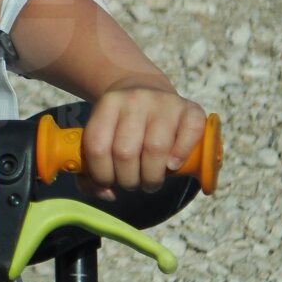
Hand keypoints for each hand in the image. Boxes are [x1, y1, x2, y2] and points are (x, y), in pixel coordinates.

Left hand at [78, 82, 205, 193]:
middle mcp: (135, 99)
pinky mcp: (190, 107)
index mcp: (107, 105)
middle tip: (133, 182)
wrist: (146, 87)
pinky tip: (172, 165)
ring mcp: (164, 102)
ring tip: (151, 181)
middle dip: (128, 180)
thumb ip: (91, 169)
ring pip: (156, 149)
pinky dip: (181, 155)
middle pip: (126, 153)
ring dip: (152, 177)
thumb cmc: (121, 124)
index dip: (101, 175)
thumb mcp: (100, 135)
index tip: (109, 182)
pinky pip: (190, 133)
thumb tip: (107, 195)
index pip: (97, 147)